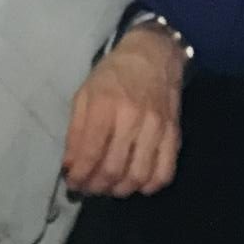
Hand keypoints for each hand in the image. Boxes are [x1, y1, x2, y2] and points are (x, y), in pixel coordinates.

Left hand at [62, 24, 185, 197]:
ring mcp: (156, 127)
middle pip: (113, 169)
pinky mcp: (173, 132)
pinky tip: (138, 181)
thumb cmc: (113, 74)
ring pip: (138, 175)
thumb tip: (70, 167)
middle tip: (90, 186)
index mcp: (105, 106)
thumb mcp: (85, 95)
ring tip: (111, 185)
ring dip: (121, 189)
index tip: (73, 182)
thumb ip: (75, 131)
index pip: (89, 154)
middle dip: (96, 186)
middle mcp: (132, 118)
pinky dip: (150, 184)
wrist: (154, 54)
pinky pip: (165, 170)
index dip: (78, 176)